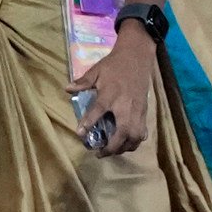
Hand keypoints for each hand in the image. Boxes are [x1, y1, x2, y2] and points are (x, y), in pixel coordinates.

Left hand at [79, 25, 160, 156]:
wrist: (136, 58)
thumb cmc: (114, 65)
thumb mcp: (96, 70)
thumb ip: (83, 82)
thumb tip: (67, 88)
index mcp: (111, 94)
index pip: (98, 110)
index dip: (89, 122)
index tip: (80, 133)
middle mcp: (125, 105)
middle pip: (122, 131)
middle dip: (111, 146)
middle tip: (99, 153)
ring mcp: (137, 111)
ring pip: (135, 136)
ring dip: (124, 147)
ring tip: (111, 151)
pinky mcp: (144, 113)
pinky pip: (142, 133)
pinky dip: (135, 142)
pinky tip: (126, 145)